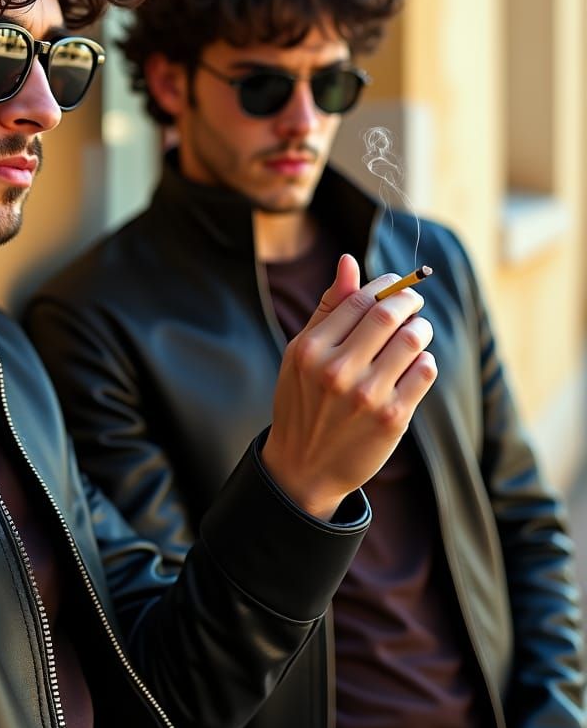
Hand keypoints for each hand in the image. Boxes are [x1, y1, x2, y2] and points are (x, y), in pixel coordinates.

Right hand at [261, 254, 436, 519]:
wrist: (304, 466)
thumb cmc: (303, 401)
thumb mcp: (302, 353)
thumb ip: (328, 308)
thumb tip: (348, 261)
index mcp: (310, 349)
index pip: (359, 299)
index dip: (384, 286)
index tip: (394, 284)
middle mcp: (336, 370)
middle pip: (388, 314)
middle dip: (410, 300)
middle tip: (414, 302)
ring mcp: (366, 396)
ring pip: (413, 340)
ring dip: (421, 329)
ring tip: (416, 332)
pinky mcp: (392, 418)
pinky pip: (425, 372)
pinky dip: (426, 361)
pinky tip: (415, 364)